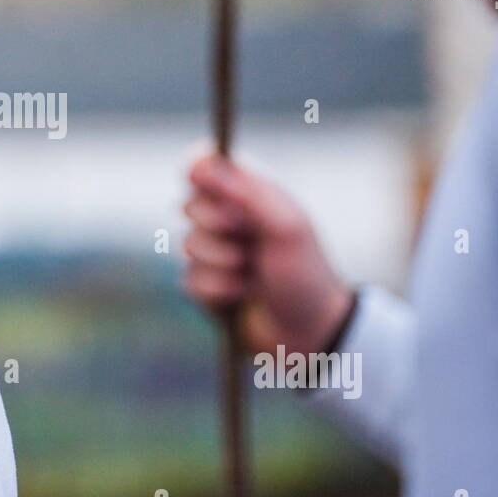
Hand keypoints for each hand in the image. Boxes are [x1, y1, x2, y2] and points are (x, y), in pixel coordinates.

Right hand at [183, 153, 354, 354]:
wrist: (309, 334)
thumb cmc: (306, 273)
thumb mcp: (285, 226)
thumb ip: (246, 190)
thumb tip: (202, 162)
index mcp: (250, 194)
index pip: (206, 164)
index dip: (197, 169)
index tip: (199, 180)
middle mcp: (228, 219)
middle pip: (189, 205)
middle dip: (217, 228)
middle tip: (250, 242)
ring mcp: (214, 253)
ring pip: (188, 246)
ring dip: (223, 264)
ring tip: (252, 275)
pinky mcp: (204, 286)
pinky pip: (188, 280)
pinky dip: (218, 290)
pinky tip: (241, 297)